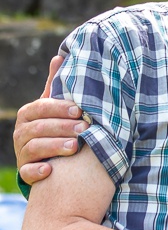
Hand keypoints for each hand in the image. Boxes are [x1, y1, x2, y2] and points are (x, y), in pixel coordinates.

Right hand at [13, 55, 84, 183]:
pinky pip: (26, 173)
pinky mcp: (24, 171)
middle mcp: (21, 132)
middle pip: (39, 128)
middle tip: (84, 129)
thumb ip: (56, 85)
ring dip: (55, 147)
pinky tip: (49, 170)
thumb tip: (59, 56)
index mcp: (29, 113)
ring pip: (34, 148)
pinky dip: (36, 171)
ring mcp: (21, 152)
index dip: (59, 108)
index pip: (41, 107)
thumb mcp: (55, 105)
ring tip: (75, 147)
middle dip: (63, 127)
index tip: (79, 110)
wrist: (47, 155)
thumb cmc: (56, 124)